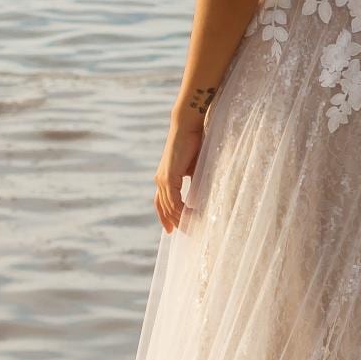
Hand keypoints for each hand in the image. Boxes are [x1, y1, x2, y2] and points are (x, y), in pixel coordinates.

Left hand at [154, 107, 204, 232]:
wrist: (188, 126)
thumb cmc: (193, 143)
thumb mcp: (193, 168)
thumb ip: (193, 181)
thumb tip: (200, 194)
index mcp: (164, 178)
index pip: (161, 203)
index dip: (165, 217)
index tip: (171, 230)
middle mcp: (160, 180)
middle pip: (163, 208)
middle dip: (173, 222)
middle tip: (185, 233)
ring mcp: (163, 179)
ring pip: (169, 207)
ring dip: (181, 218)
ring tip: (193, 227)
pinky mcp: (169, 176)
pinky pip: (174, 200)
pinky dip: (182, 210)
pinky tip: (192, 215)